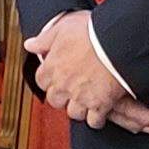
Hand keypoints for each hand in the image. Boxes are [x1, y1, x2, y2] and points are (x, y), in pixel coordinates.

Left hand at [23, 12, 148, 132]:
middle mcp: (63, 85)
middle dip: (63, 96)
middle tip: (73, 89)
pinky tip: (101, 111)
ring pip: (74, 113)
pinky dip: (97, 118)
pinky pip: (94, 121)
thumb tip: (30, 45)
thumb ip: (45, 39)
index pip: (41, 81)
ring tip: (87, 99)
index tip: (57, 76)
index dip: (50, 79)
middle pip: (56, 100)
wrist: (118, 42)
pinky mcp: (100, 105)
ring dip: (79, 108)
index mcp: (52, 67)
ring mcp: (81, 97)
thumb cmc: (92, 31)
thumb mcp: (63, 27)